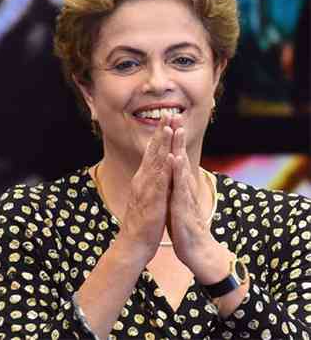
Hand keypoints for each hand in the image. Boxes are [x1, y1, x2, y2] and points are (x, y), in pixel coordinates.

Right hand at [117, 113, 173, 262]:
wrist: (134, 243)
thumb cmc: (143, 220)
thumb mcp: (148, 196)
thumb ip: (153, 181)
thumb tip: (159, 169)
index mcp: (144, 178)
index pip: (153, 152)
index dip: (160, 135)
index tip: (167, 119)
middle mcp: (143, 179)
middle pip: (153, 151)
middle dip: (161, 131)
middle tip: (168, 112)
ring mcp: (146, 188)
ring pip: (155, 161)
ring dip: (161, 143)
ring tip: (168, 127)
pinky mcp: (151, 200)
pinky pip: (158, 181)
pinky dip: (163, 167)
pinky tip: (169, 156)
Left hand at [168, 116, 214, 273]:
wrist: (196, 249)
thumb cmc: (184, 225)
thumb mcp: (176, 201)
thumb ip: (174, 186)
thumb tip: (170, 174)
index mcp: (179, 184)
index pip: (175, 156)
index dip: (171, 140)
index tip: (168, 121)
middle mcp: (183, 186)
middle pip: (179, 156)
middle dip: (176, 135)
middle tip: (175, 115)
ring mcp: (184, 194)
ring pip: (181, 167)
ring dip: (179, 147)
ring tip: (177, 129)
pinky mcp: (183, 206)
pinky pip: (180, 187)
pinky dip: (178, 172)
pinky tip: (176, 159)